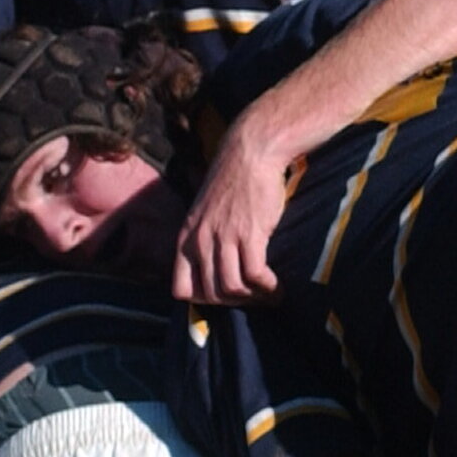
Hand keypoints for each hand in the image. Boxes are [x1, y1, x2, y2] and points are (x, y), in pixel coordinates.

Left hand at [173, 121, 306, 304]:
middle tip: (254, 299)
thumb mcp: (206, 210)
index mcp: (186, 237)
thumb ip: (205, 236)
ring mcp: (224, 238)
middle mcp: (201, 241)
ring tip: (270, 295)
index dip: (202, 301)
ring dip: (254, 299)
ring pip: (231, 289)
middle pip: (211, 294)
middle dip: (235, 304)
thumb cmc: (234, 179)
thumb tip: (216, 266)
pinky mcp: (249, 234)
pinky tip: (276, 285)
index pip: (180, 289)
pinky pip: (254, 276)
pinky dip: (267, 288)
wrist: (251, 153)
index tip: (223, 296)